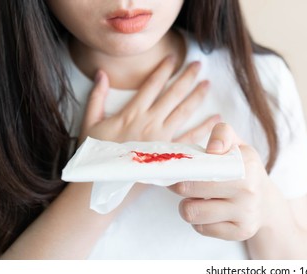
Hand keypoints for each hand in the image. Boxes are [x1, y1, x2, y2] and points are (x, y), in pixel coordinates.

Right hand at [79, 56, 218, 144]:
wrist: (102, 184)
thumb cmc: (95, 155)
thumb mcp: (90, 123)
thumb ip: (97, 97)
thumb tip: (101, 73)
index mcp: (131, 113)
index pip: (152, 84)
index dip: (164, 69)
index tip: (174, 57)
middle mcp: (149, 122)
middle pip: (173, 94)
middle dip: (187, 77)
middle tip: (199, 65)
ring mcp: (161, 138)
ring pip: (184, 112)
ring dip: (197, 96)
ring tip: (207, 84)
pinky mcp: (169, 154)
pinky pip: (191, 139)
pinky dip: (204, 128)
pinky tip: (216, 119)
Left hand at [169, 123, 281, 240]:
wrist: (266, 202)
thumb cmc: (245, 170)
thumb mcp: (238, 145)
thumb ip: (223, 134)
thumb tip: (212, 149)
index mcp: (246, 166)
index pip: (202, 169)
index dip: (183, 170)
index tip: (177, 170)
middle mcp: (248, 191)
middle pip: (191, 192)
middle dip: (180, 188)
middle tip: (181, 184)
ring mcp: (246, 214)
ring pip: (193, 214)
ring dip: (188, 206)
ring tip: (195, 199)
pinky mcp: (240, 232)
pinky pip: (202, 229)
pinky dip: (199, 221)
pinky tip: (208, 212)